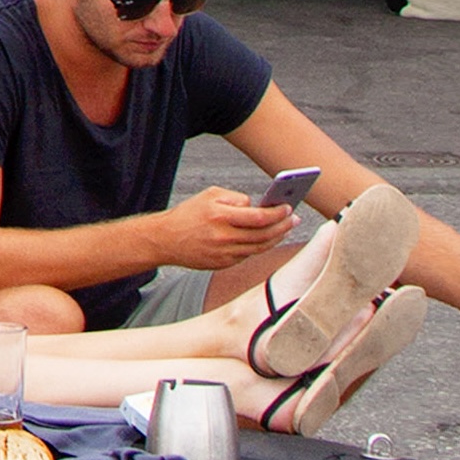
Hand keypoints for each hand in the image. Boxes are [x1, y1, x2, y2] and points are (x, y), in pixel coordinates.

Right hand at [157, 185, 300, 271]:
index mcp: (220, 216)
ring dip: (276, 238)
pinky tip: (266, 238)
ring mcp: (224, 253)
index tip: (288, 208)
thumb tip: (257, 206)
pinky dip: (260, 246)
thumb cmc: (188, 215)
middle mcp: (223, 236)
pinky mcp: (223, 264)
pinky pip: (248, 255)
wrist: (165, 239)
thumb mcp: (209, 195)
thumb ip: (235, 198)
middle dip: (283, 226)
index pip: (259, 217)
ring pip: (260, 247)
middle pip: (264, 235)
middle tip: (294, 219)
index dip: (278, 213)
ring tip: (284, 229)